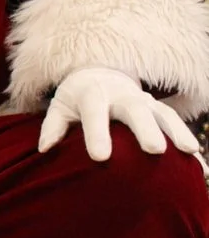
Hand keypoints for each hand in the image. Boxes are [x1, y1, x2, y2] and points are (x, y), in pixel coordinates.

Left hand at [39, 66, 200, 161]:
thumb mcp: (60, 106)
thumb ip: (53, 126)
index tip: (100, 157)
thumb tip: (44, 148)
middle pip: (134, 109)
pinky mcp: (158, 108)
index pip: (94, 113)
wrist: (99, 74)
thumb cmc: (76, 98)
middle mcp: (120, 94)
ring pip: (162, 113)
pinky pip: (176, 121)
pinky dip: (187, 139)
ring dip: (176, 131)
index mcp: (92, 94)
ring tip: (189, 152)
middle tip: (154, 150)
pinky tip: (199, 163)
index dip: (97, 134)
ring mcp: (142, 100)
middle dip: (145, 128)